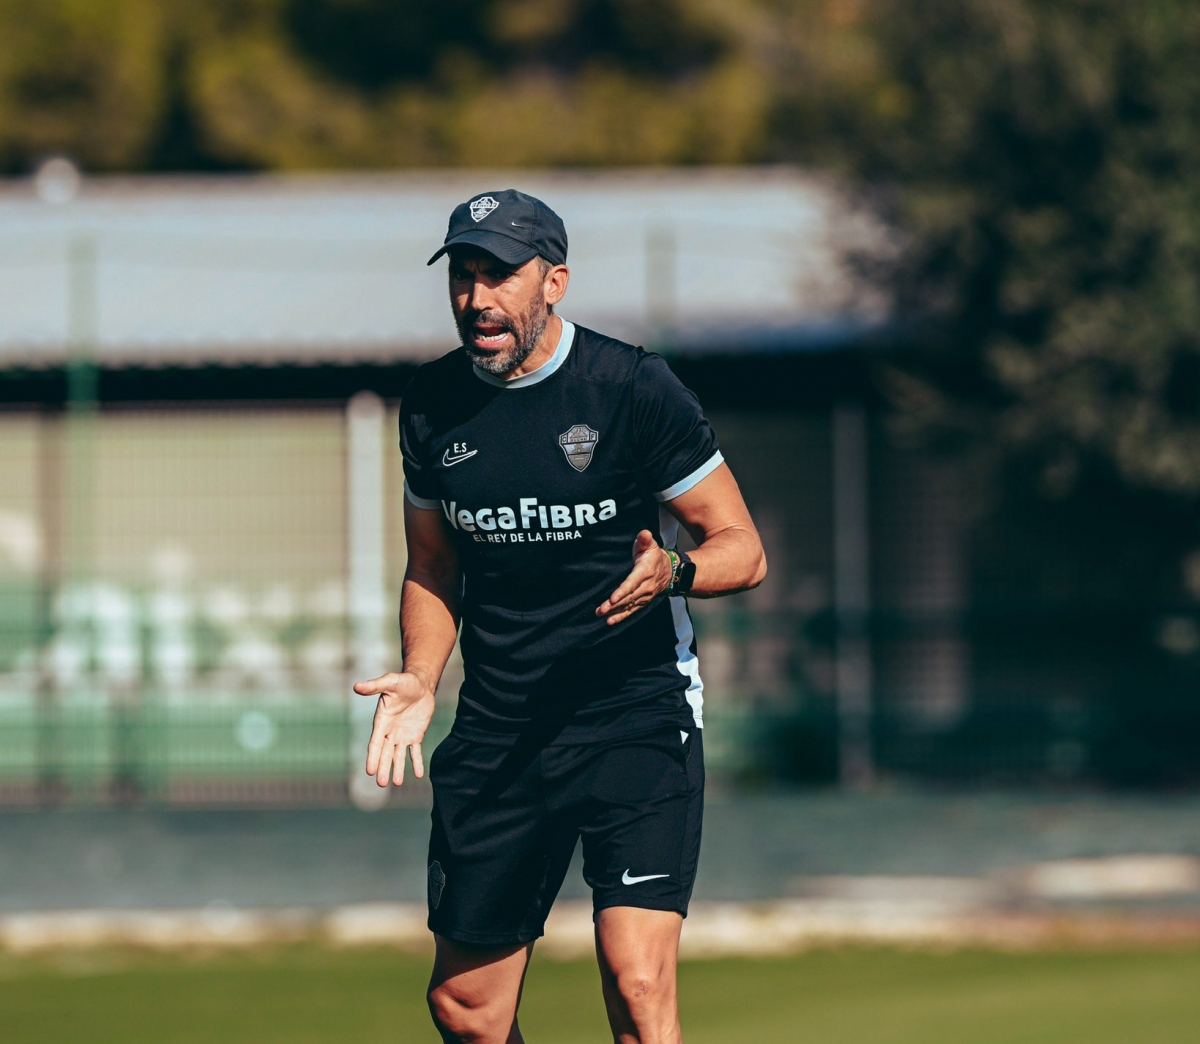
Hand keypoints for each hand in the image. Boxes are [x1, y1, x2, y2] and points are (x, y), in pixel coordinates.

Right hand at [353, 671, 436, 787]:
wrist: (420, 683)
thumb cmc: (404, 682)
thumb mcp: (390, 682)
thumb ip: (375, 686)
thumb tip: (356, 686)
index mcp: (381, 722)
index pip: (375, 743)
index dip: (373, 757)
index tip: (370, 771)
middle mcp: (390, 731)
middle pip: (385, 753)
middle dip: (383, 768)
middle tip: (381, 784)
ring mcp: (402, 735)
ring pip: (399, 756)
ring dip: (398, 769)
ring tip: (398, 783)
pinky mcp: (415, 735)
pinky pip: (415, 751)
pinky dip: (417, 762)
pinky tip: (419, 774)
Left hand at [596, 529, 672, 624]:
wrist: (670, 571)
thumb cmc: (654, 556)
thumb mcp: (650, 545)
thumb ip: (644, 540)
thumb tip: (644, 533)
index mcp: (645, 572)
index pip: (632, 583)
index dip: (622, 591)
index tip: (612, 598)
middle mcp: (646, 586)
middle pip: (628, 597)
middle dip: (614, 605)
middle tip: (600, 610)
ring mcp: (645, 596)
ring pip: (629, 605)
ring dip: (615, 612)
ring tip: (601, 614)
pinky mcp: (642, 601)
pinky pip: (632, 611)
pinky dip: (621, 617)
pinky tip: (610, 621)